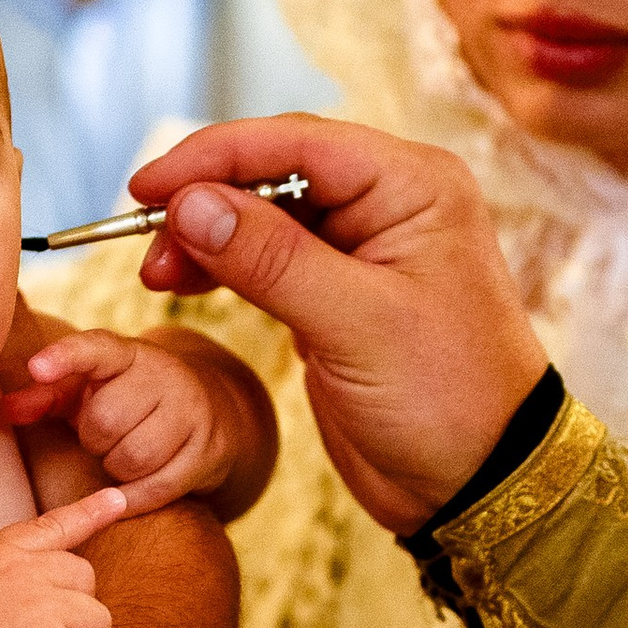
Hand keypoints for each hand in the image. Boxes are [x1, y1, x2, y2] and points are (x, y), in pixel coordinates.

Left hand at [0, 330, 235, 512]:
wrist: (209, 411)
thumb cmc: (128, 400)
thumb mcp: (87, 391)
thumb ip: (44, 397)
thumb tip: (1, 411)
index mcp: (127, 353)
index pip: (95, 349)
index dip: (64, 358)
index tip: (36, 368)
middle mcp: (164, 374)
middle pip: (106, 420)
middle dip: (94, 439)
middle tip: (103, 436)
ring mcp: (192, 411)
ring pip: (133, 456)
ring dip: (116, 467)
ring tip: (121, 456)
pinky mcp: (208, 450)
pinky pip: (158, 487)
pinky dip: (135, 496)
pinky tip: (132, 487)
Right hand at [124, 115, 548, 534]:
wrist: (483, 483)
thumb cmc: (447, 399)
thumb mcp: (356, 325)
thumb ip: (271, 259)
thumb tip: (191, 204)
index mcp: (413, 186)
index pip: (297, 144)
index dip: (215, 157)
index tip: (148, 188)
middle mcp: (389, 203)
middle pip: (274, 172)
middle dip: (204, 199)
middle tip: (145, 240)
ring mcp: (362, 248)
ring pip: (263, 216)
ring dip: (206, 236)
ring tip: (157, 273)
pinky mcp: (338, 294)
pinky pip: (267, 260)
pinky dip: (222, 268)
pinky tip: (184, 283)